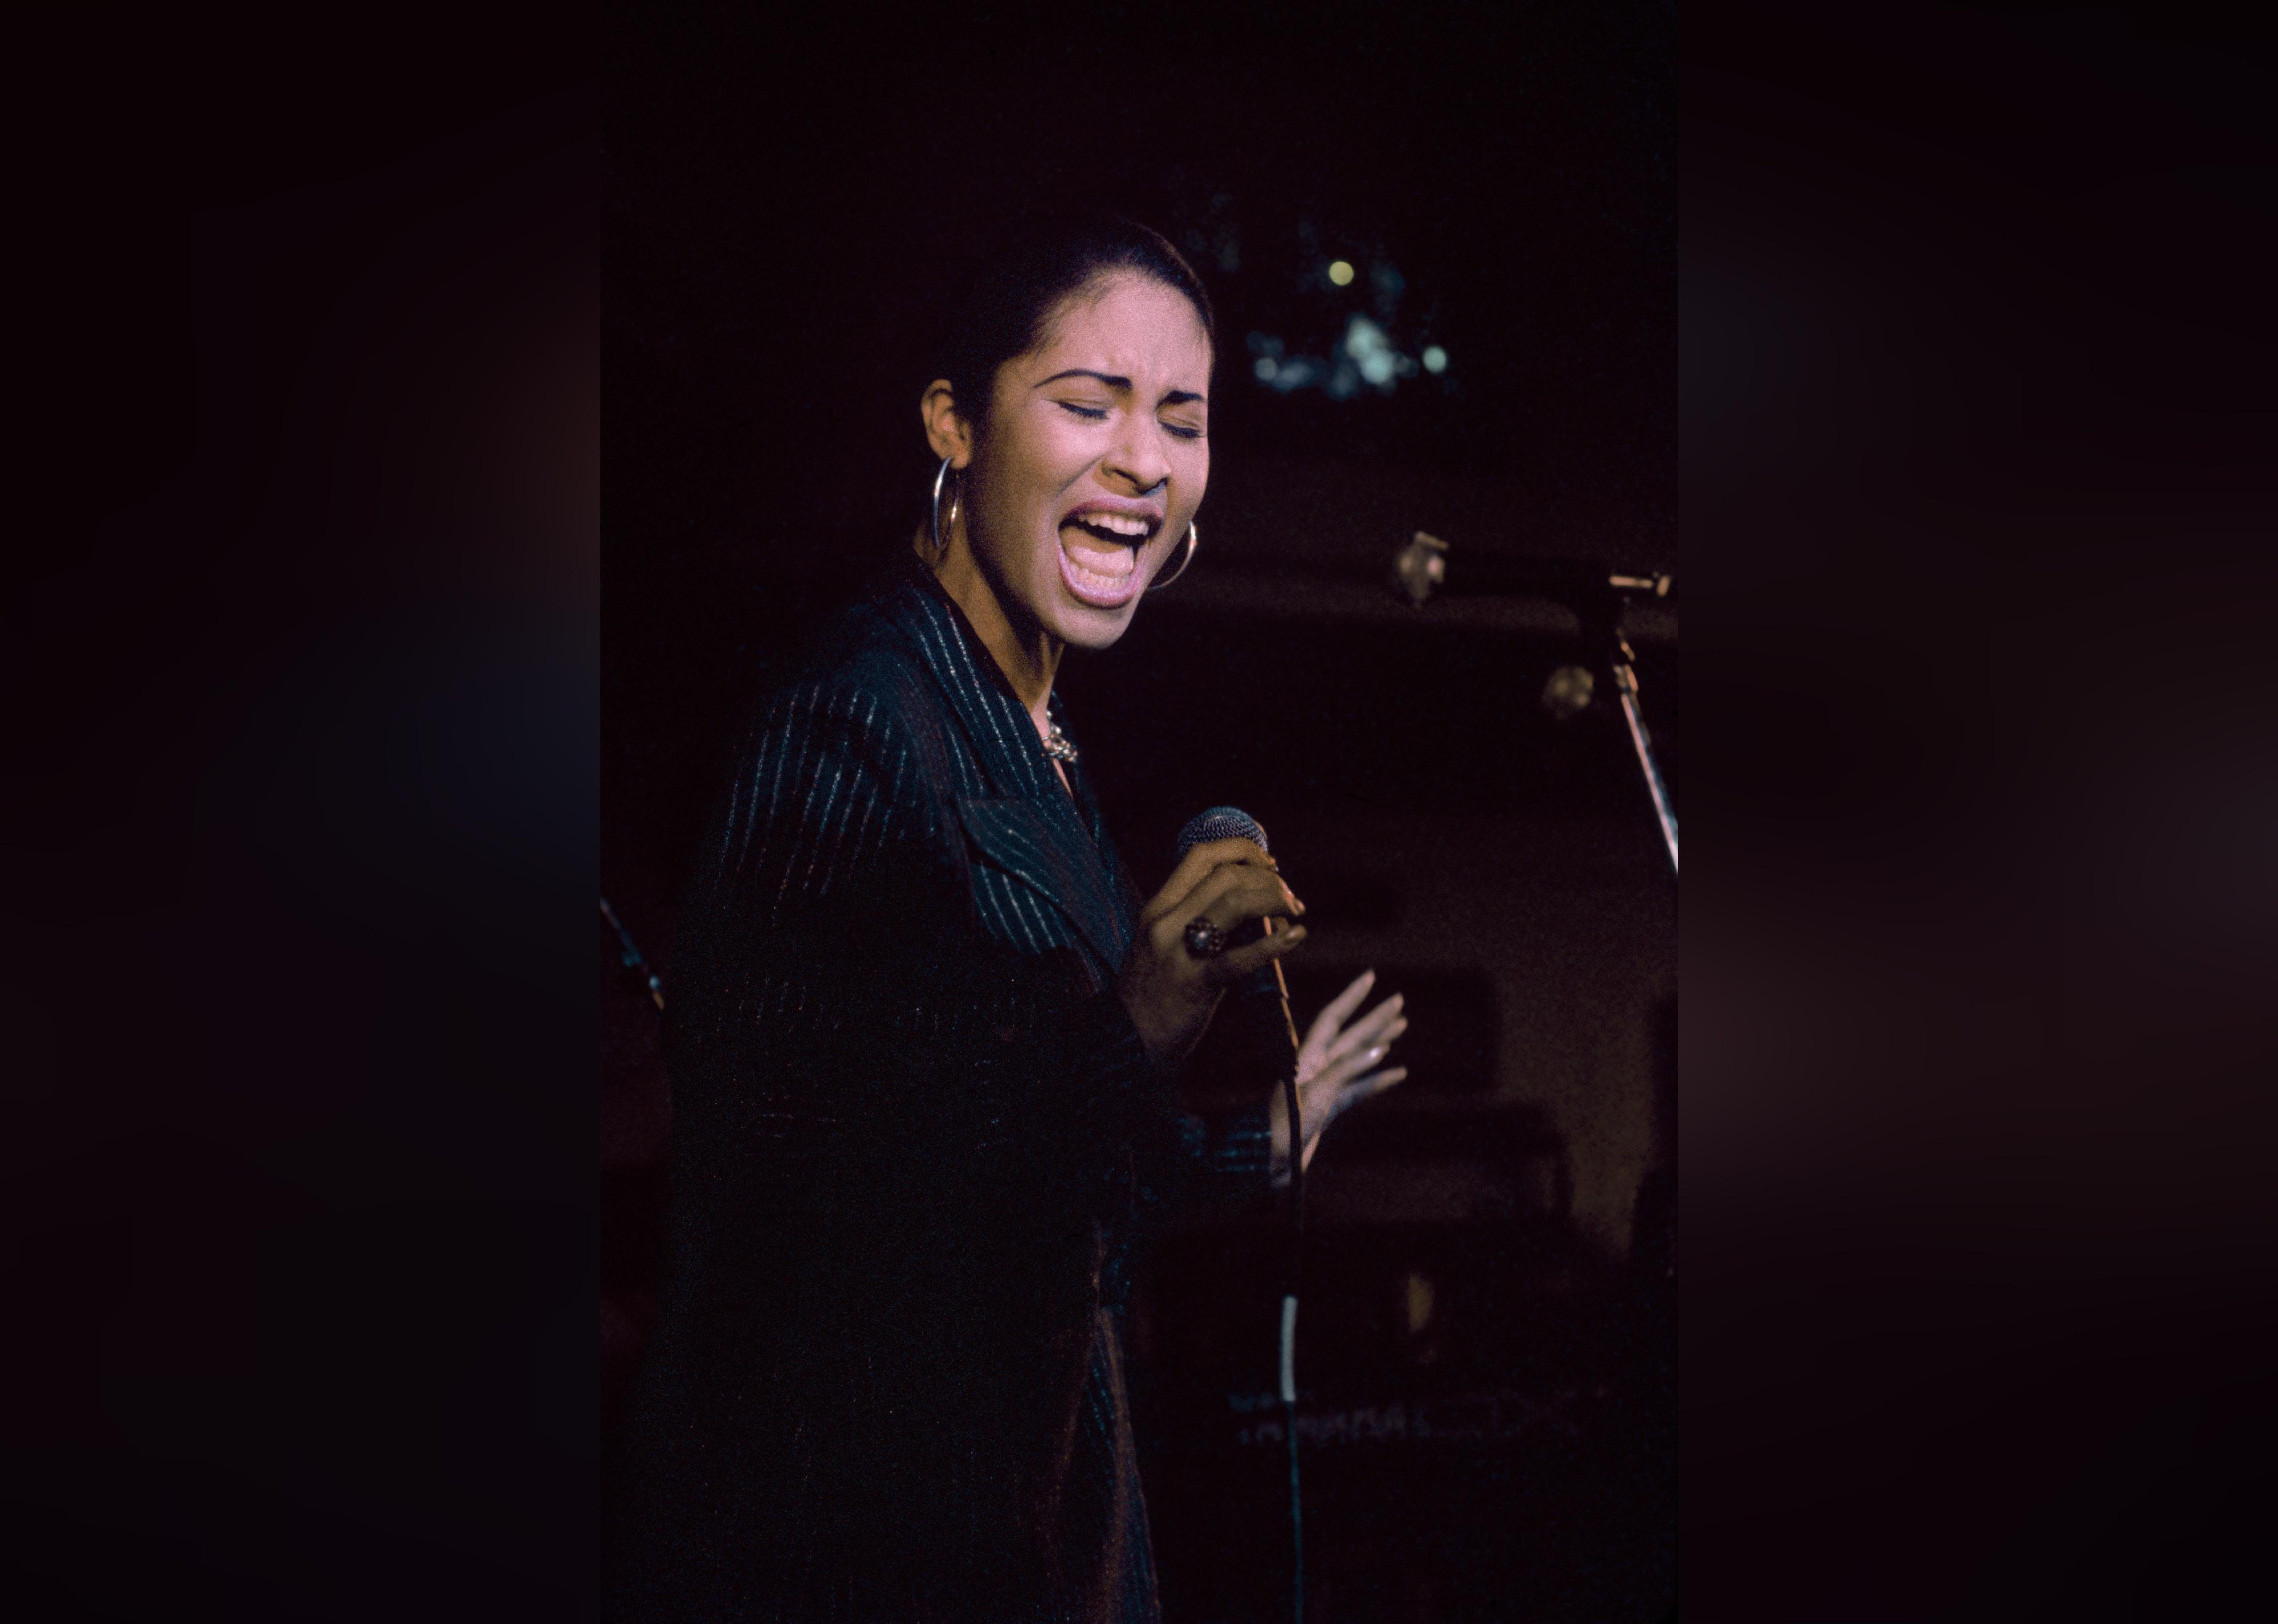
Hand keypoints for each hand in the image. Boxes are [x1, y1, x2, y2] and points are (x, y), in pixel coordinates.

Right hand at [1117, 837, 1307, 1062]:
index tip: (1268, 863)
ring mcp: (1179, 952)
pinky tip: (1295, 936)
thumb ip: (1192, 919)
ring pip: (1234, 903)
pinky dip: (1274, 943)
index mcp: (1158, 908)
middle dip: (1267, 879)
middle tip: (1289, 898)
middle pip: (1225, 875)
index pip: (1201, 856)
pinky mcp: (1195, 984)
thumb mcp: (1161, 944)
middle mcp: (1166, 922)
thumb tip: (1246, 902)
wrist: (1125, 1041)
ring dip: (1274, 899)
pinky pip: (1239, 958)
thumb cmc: (1151, 995)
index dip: (1242, 850)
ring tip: (1294, 911)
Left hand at [1270, 969, 1408, 1184]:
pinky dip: (1379, 1080)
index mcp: (1307, 1058)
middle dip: (1374, 1017)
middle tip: (1399, 1000)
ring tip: (1401, 1026)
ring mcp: (1324, 1088)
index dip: (1351, 997)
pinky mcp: (1329, 1109)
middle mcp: (1316, 1068)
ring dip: (1379, 1042)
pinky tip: (1399, 1074)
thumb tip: (1379, 1050)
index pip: (1333, 1018)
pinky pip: (1359, 1089)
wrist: (1267, 1164)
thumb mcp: (1314, 1096)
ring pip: (1358, 1059)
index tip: (1370, 977)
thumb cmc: (1284, 1129)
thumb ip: (1344, 1071)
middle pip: (1351, 1035)